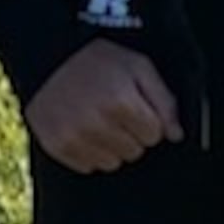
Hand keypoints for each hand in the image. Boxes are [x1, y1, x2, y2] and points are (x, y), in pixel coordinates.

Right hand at [24, 40, 181, 173]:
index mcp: (120, 101)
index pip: (155, 135)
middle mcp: (97, 123)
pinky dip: (88, 150)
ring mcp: (74, 137)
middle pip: (135, 152)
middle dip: (130, 133)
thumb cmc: (96, 60)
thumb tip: (176, 134)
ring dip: (110, 144)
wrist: (47, 57)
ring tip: (97, 118)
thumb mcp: (138, 66)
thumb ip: (164, 99)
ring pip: (113, 163)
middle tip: (113, 110)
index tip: (133, 105)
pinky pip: (87, 166)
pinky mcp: (57, 147)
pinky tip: (82, 127)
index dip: (148, 119)